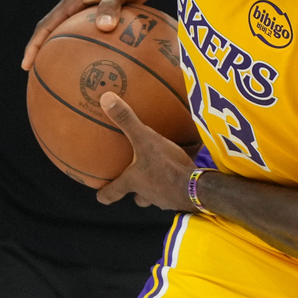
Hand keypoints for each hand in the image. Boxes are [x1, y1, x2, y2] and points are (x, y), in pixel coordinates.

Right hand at [21, 0, 170, 70]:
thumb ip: (110, 6)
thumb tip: (104, 27)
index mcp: (73, 0)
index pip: (46, 26)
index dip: (34, 45)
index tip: (26, 66)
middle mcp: (80, 5)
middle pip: (57, 32)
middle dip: (47, 52)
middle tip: (43, 74)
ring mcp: (95, 8)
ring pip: (78, 33)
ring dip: (73, 50)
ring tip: (72, 72)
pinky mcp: (112, 12)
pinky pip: (100, 33)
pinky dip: (99, 46)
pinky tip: (108, 61)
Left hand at [96, 93, 195, 210]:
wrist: (197, 187)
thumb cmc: (166, 166)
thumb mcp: (145, 139)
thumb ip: (127, 121)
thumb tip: (105, 99)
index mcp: (133, 182)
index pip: (111, 193)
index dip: (105, 194)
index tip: (100, 194)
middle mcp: (147, 194)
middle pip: (138, 198)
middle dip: (136, 192)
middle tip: (137, 181)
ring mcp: (166, 199)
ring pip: (158, 196)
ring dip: (159, 188)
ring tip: (164, 175)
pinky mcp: (183, 198)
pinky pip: (178, 190)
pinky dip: (180, 183)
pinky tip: (186, 172)